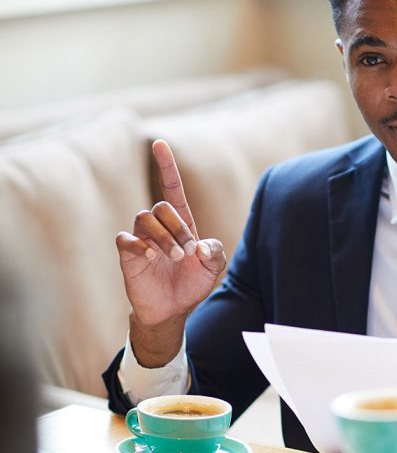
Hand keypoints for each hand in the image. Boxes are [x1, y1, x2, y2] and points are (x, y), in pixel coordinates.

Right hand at [116, 141, 226, 363]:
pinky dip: (140, 245)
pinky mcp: (128, 254)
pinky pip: (125, 238)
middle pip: (161, 206)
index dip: (166, 166)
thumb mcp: (212, 268)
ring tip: (174, 257)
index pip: (172, 188)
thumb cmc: (191, 284)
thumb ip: (215, 252)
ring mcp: (142, 238)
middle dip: (178, 227)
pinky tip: (151, 258)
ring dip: (163, 237)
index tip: (159, 143)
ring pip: (145, 218)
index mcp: (180, 223)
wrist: (172, 309)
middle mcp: (159, 226)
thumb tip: (200, 245)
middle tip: (187, 252)